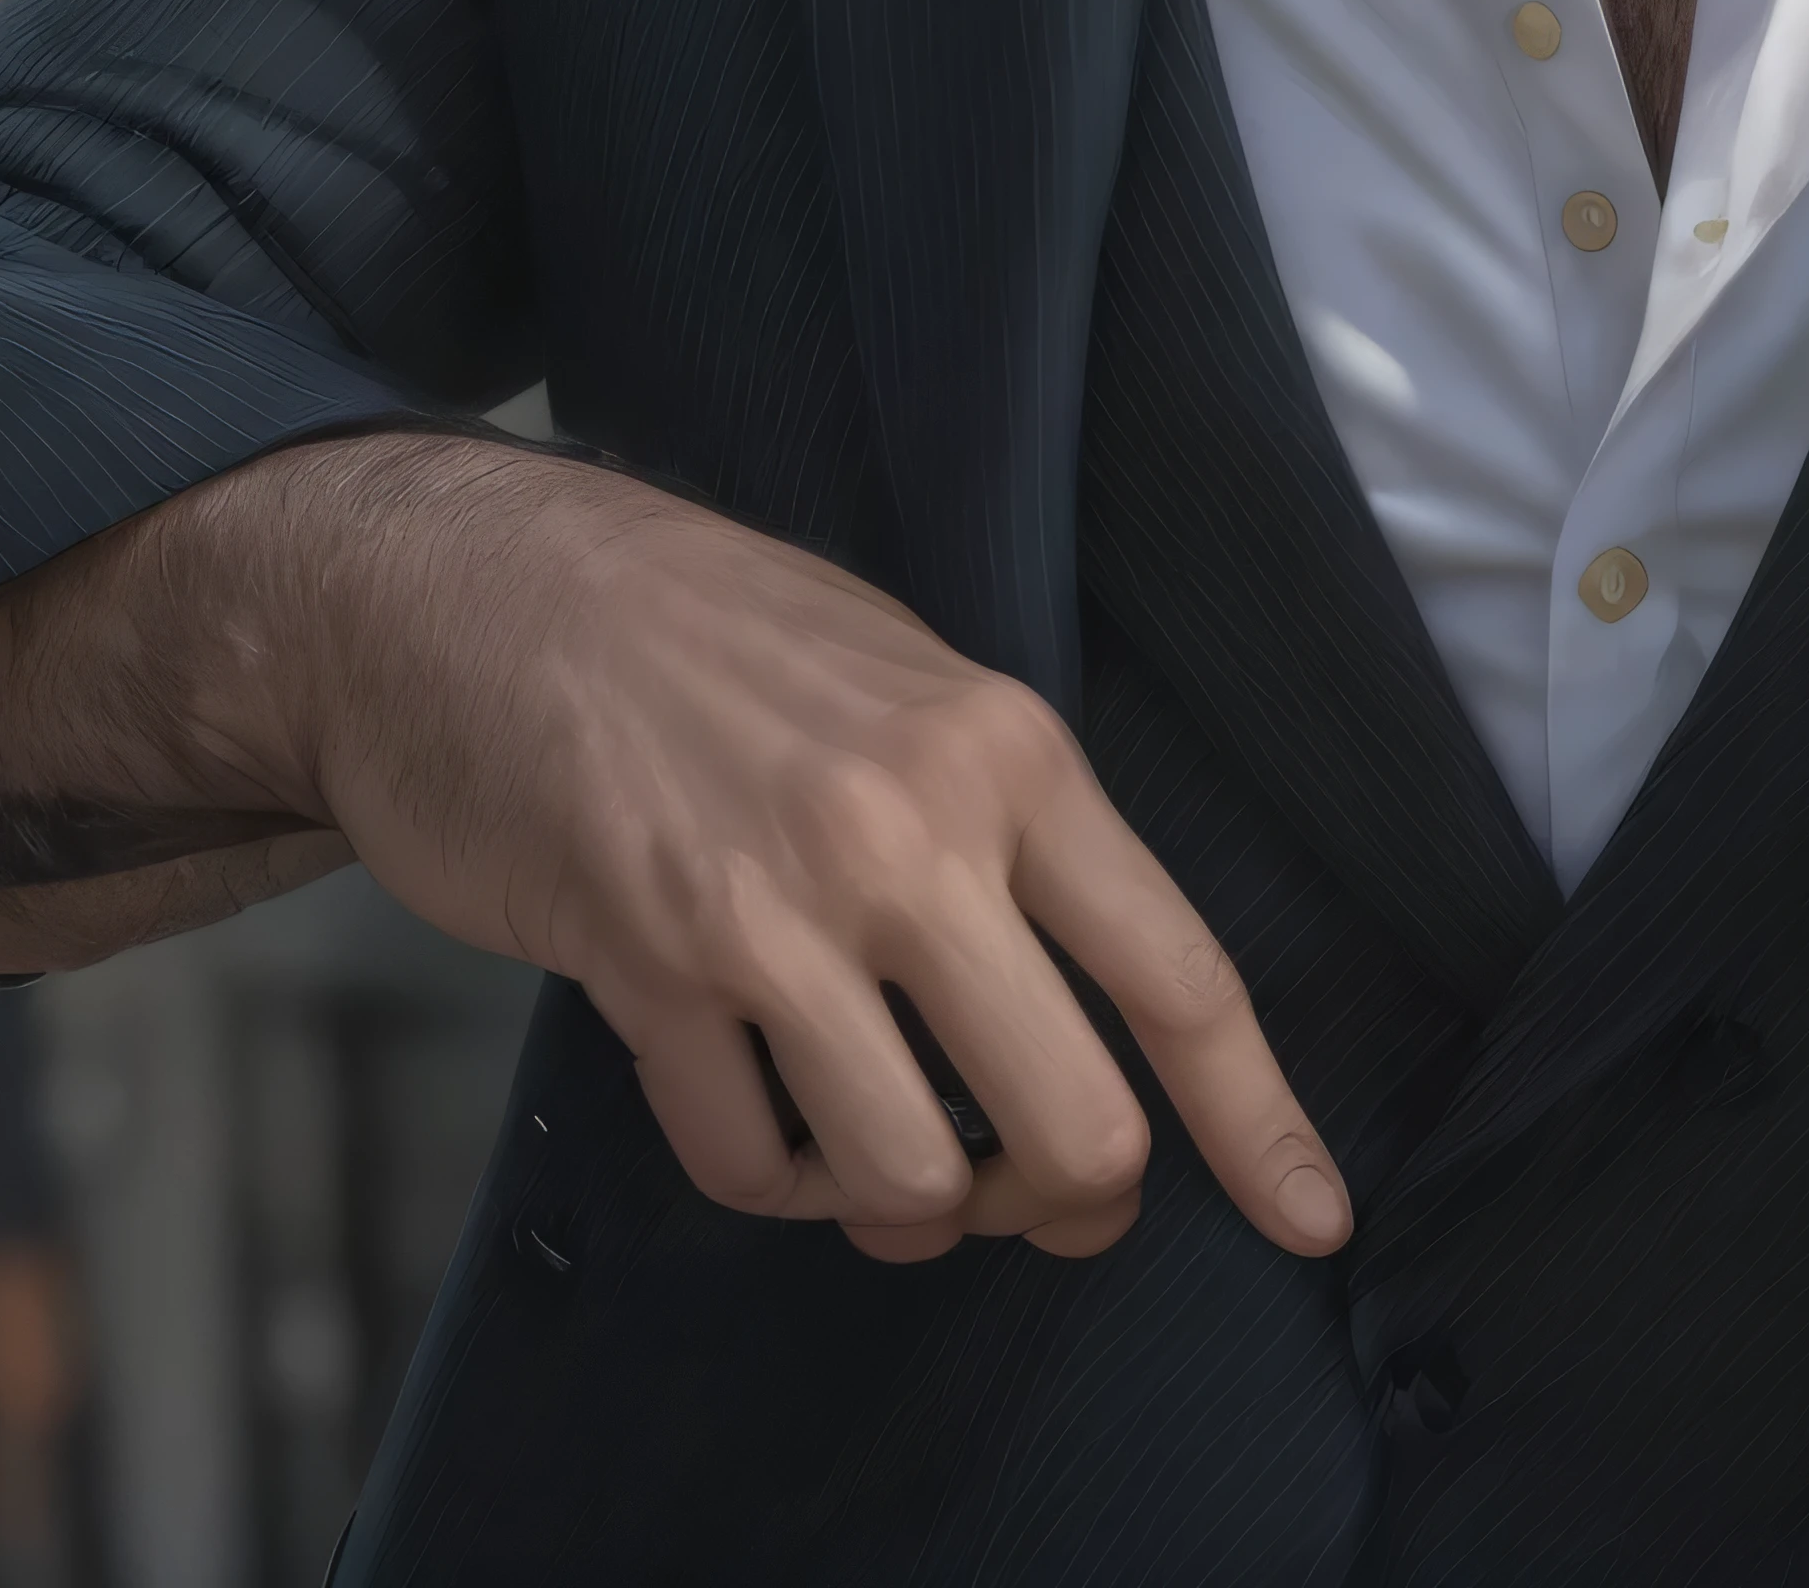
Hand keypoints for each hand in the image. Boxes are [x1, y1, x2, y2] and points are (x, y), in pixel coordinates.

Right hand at [0, 434, 1348, 1268]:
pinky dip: (774, 1181)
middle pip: (1072, 1120)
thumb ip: (1010, 830)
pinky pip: (747, 1166)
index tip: (1316, 1219)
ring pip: (911, 1179)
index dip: (1258, 1119)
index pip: (1179, 973)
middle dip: (1067, 1200)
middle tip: (1035, 1197)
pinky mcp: (643, 970)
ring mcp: (775, 913)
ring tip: (890, 1163)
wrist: (492, 589)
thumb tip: (1096, 1013)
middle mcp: (915, 840)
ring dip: (909, 1211)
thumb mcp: (915, 684)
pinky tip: (771, 1125)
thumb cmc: (722, 633)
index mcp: (1013, 758)